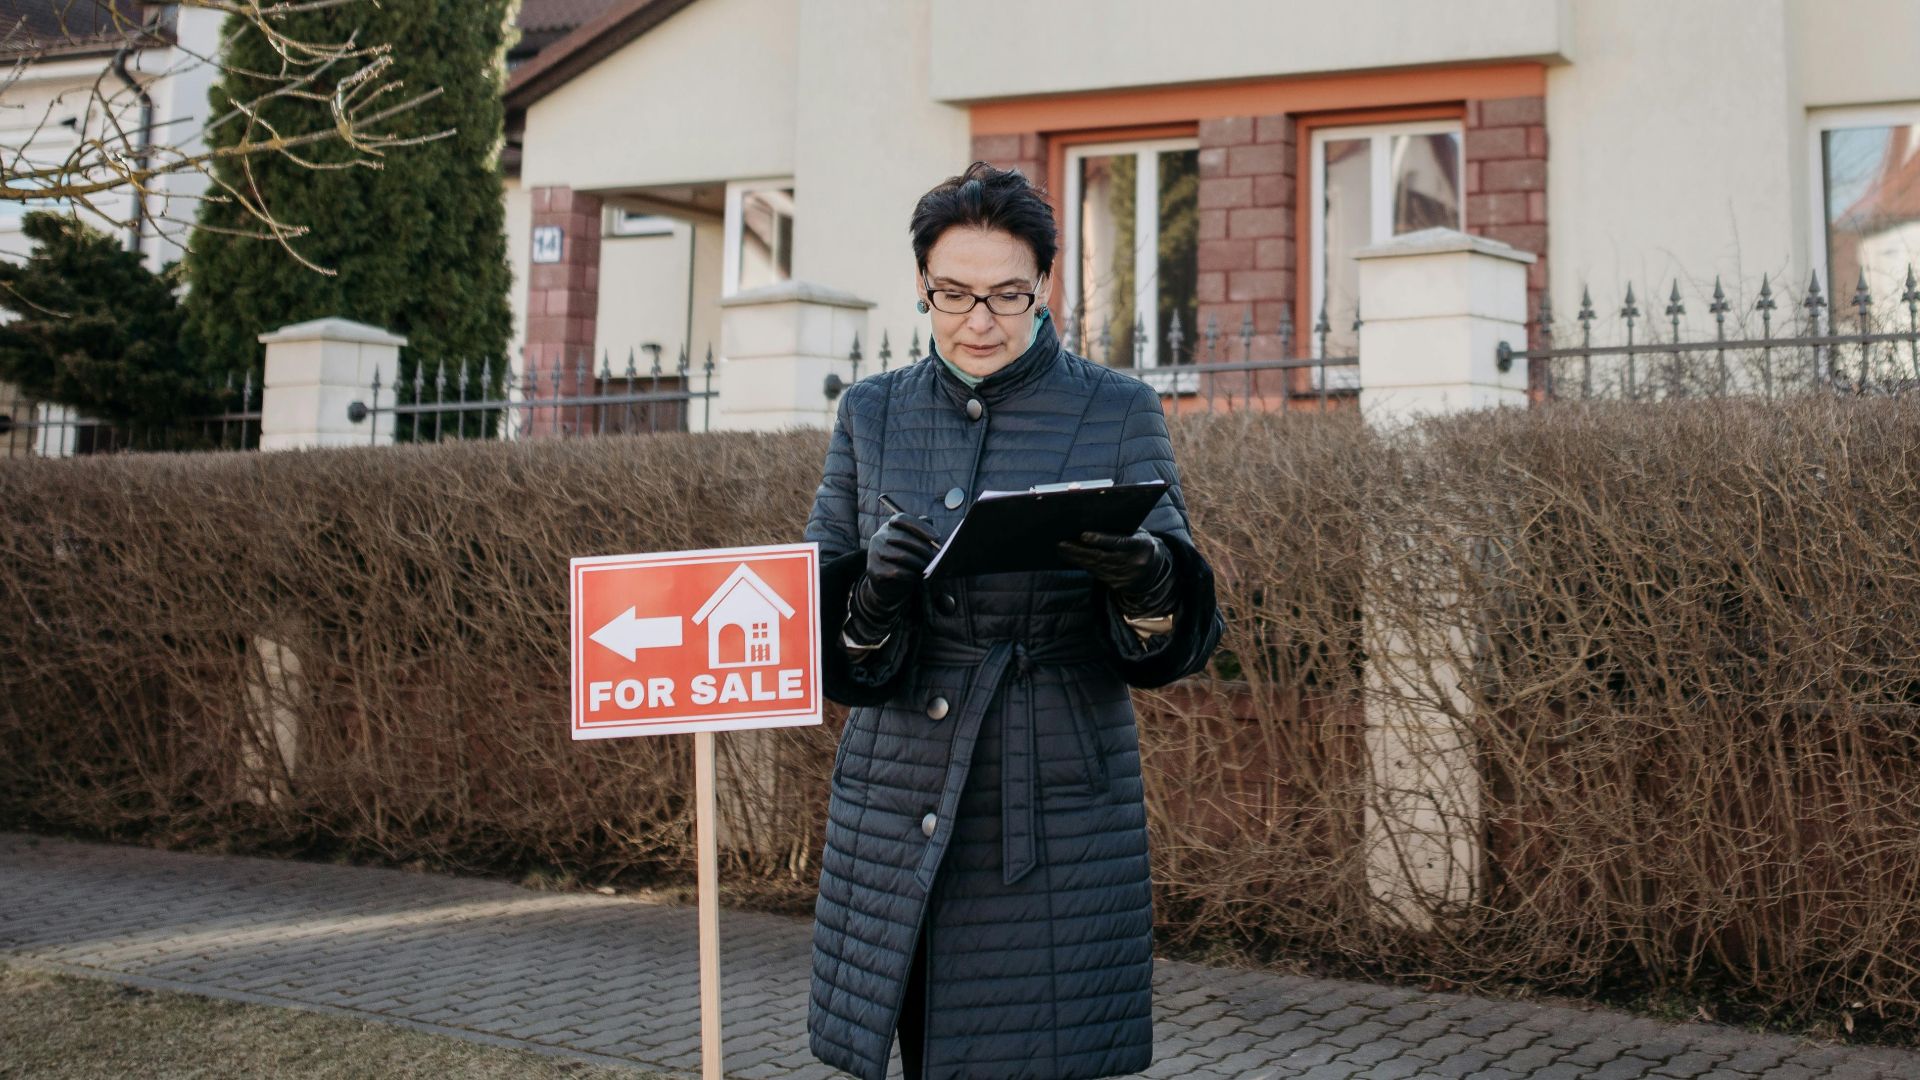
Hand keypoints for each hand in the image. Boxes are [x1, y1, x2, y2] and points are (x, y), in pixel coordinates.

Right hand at [847, 512, 939, 641]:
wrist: (887, 582)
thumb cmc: (904, 558)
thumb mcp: (912, 543)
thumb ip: (920, 532)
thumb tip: (930, 524)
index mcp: (889, 526)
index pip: (902, 519)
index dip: (920, 527)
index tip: (936, 537)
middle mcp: (879, 536)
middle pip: (903, 538)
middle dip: (923, 549)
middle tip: (937, 557)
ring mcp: (874, 553)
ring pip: (901, 556)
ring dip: (918, 563)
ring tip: (929, 568)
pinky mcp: (874, 569)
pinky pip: (896, 571)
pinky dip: (910, 574)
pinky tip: (917, 576)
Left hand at [1057, 529, 1174, 614]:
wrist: (1154, 570)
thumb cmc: (1140, 544)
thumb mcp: (1137, 533)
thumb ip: (1120, 530)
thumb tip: (1092, 523)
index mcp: (1140, 546)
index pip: (1119, 542)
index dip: (1101, 539)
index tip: (1083, 535)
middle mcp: (1133, 563)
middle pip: (1102, 557)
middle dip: (1079, 550)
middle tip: (1062, 543)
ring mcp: (1125, 577)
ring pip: (1096, 567)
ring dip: (1076, 559)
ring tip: (1062, 550)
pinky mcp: (1117, 585)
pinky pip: (1096, 574)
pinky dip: (1083, 565)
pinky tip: (1072, 559)